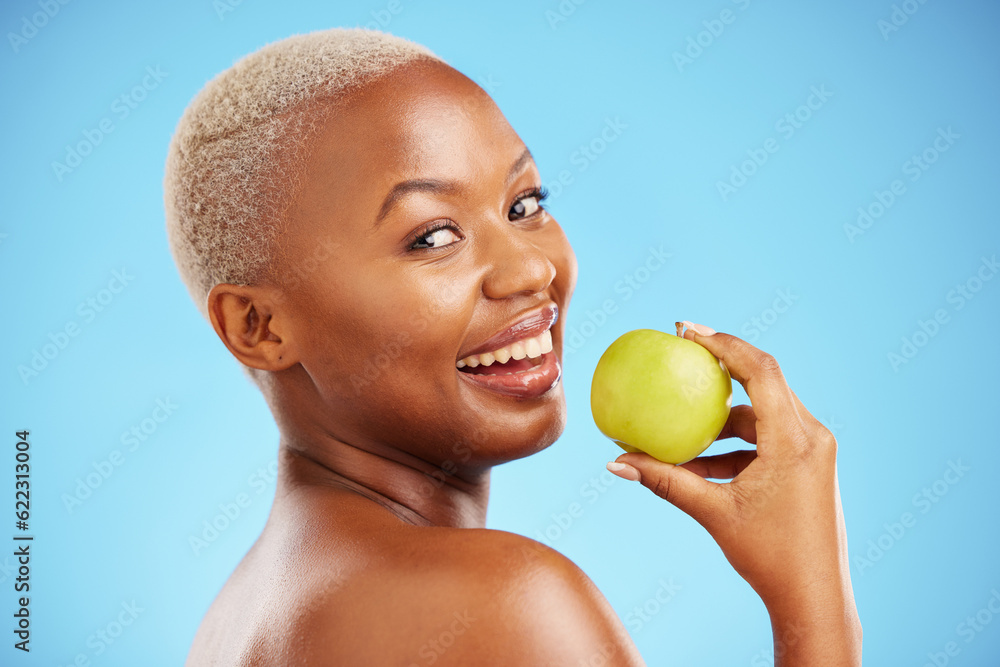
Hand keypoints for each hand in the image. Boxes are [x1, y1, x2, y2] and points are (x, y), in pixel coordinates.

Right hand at [607, 322, 861, 664]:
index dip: (722, 342)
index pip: (760, 370)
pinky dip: (733, 442)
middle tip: (681, 349)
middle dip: (721, 364)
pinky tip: (698, 461)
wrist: (814, 598)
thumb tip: (616, 461)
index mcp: (795, 440)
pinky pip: (768, 437)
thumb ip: (665, 481)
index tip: (684, 329)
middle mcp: (812, 436)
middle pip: (765, 380)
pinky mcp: (808, 465)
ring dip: (722, 416)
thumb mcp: (713, 512)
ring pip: (763, 412)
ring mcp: (813, 451)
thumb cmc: (768, 557)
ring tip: (680, 423)